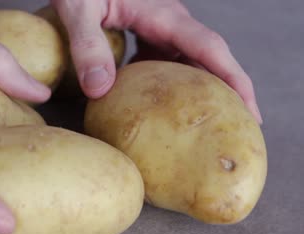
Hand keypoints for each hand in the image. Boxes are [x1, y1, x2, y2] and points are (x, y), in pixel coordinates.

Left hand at [51, 0, 262, 123]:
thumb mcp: (79, 10)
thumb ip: (87, 46)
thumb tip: (99, 90)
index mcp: (162, 14)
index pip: (208, 47)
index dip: (233, 80)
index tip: (249, 111)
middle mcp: (169, 20)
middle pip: (209, 57)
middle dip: (228, 91)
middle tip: (237, 128)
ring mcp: (160, 26)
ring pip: (190, 60)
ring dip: (201, 89)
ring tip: (206, 121)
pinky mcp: (148, 31)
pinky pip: (168, 60)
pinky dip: (172, 82)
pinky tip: (162, 104)